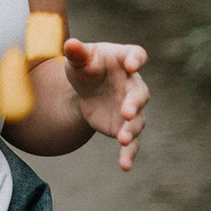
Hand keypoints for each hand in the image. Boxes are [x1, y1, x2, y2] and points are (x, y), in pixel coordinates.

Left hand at [63, 38, 148, 170]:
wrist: (84, 88)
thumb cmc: (85, 66)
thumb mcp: (77, 59)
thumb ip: (76, 53)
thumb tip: (70, 44)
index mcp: (124, 59)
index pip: (137, 54)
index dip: (136, 59)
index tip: (132, 64)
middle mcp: (132, 84)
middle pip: (140, 93)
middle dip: (135, 103)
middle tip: (127, 112)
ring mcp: (131, 107)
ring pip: (138, 120)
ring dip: (132, 129)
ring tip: (122, 139)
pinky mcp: (123, 126)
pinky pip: (131, 142)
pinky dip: (129, 153)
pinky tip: (125, 166)